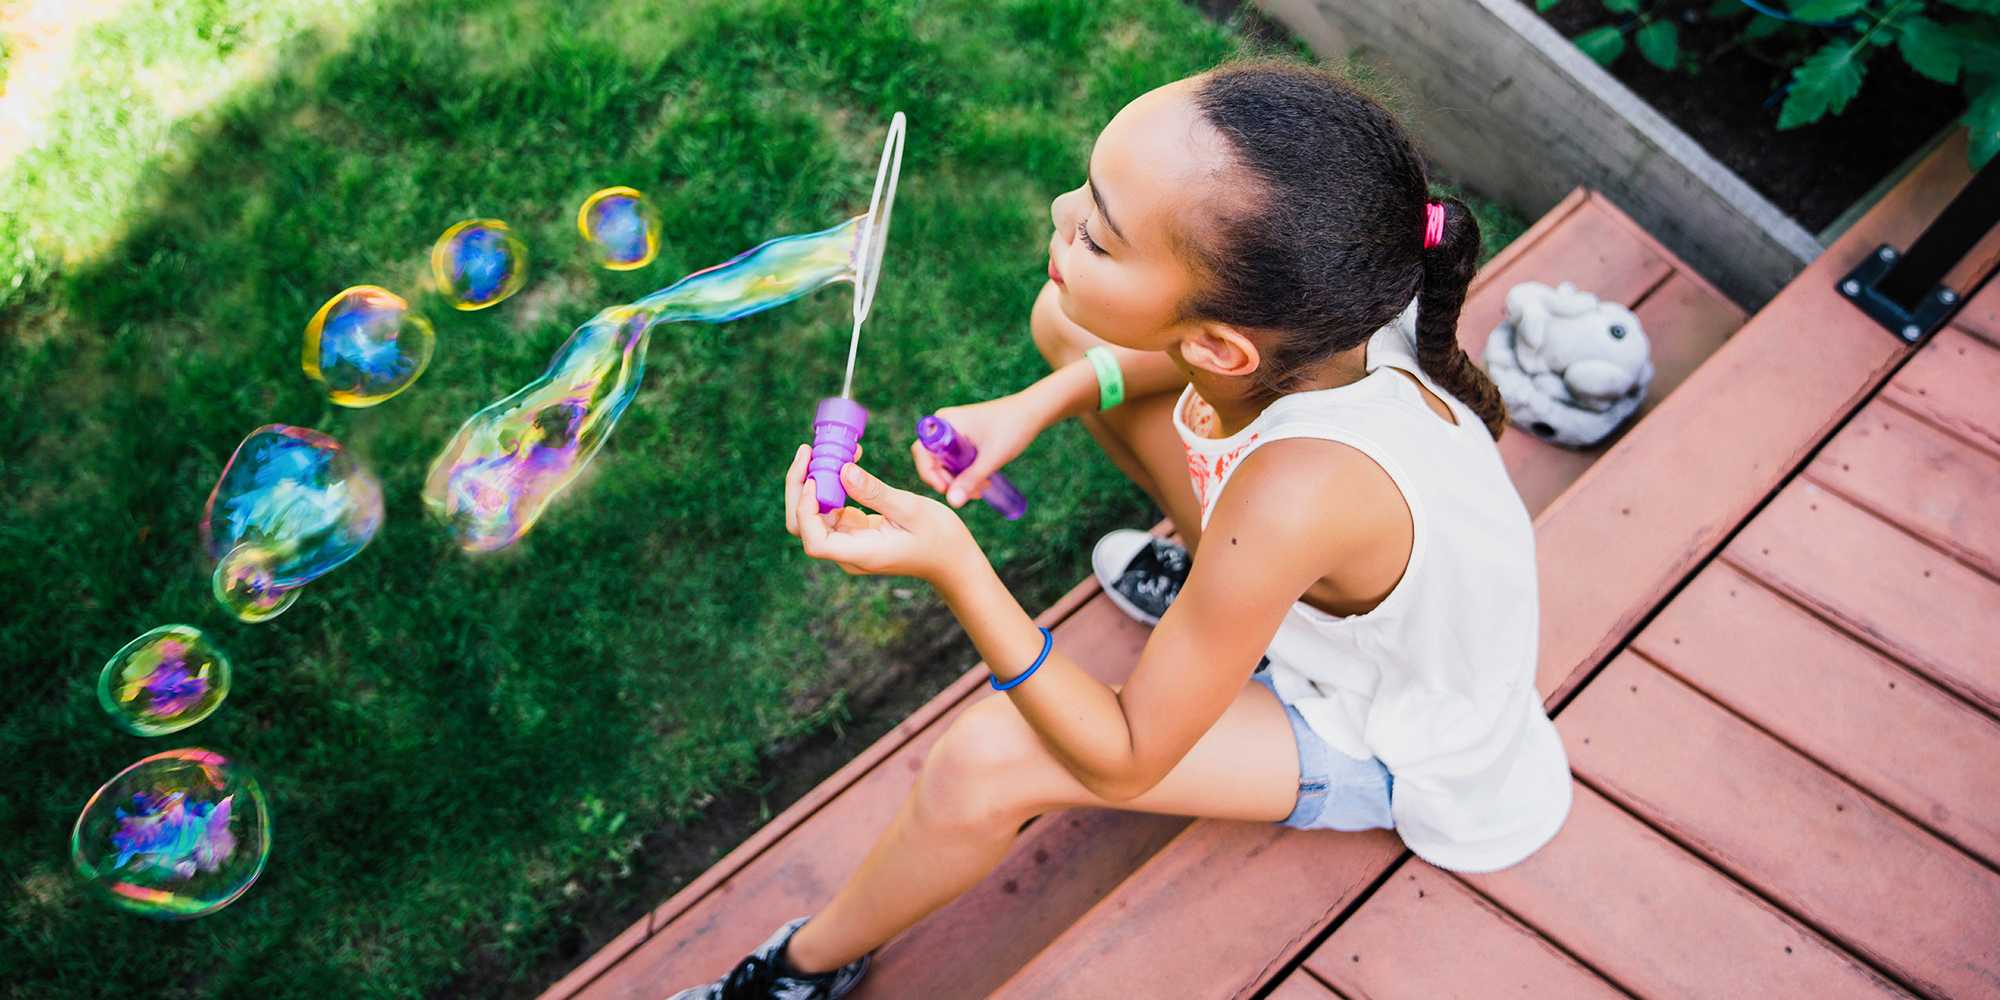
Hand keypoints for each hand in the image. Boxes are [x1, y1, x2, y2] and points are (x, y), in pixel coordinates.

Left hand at [785, 444, 982, 583]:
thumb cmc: (939, 538)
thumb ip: (875, 492)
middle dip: (799, 488)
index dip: (805, 510)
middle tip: (808, 450)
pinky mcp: (854, 531)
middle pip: (804, 526)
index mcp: (860, 553)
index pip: (814, 542)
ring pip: (813, 515)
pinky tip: (843, 460)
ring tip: (826, 449)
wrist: (952, 559)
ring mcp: (849, 542)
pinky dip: (831, 484)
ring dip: (814, 481)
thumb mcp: (911, 509)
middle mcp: (848, 551)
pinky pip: (831, 508)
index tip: (815, 479)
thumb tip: (843, 471)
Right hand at [909, 393, 1046, 508]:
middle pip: (932, 461)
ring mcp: (953, 431)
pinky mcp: (963, 438)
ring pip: (945, 464)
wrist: (1033, 412)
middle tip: (974, 493)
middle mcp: (944, 425)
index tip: (947, 489)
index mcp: (944, 422)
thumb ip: (971, 480)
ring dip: (960, 480)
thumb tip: (952, 503)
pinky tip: (983, 482)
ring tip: (983, 489)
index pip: (921, 452)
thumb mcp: (992, 458)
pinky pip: (955, 460)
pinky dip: (966, 473)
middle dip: (950, 481)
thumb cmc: (1013, 428)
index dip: (929, 473)